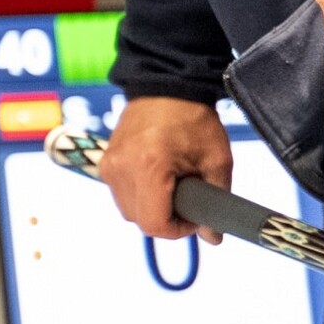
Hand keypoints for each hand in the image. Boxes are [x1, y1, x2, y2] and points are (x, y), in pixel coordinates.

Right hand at [99, 97, 232, 243]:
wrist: (167, 85)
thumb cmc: (195, 120)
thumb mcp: (217, 160)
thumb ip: (216, 200)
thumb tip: (213, 238)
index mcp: (150, 167)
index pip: (154, 224)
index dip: (177, 230)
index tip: (195, 217)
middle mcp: (122, 169)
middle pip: (140, 220)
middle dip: (167, 219)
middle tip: (189, 199)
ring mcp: (109, 166)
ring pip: (129, 210)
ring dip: (153, 207)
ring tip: (175, 185)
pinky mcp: (105, 162)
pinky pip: (122, 194)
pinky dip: (141, 195)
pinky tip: (160, 178)